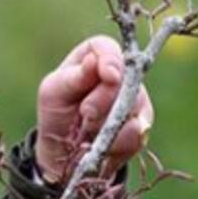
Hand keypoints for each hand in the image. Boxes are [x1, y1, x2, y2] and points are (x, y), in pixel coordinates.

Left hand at [35, 35, 154, 184]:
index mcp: (96, 56)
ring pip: (134, 105)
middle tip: (85, 113)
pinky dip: (116, 142)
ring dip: (108, 123)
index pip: (108, 48)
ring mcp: (136, 98)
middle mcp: (122, 73)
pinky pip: (137, 133)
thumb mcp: (54, 92)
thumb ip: (75, 76)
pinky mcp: (143, 126)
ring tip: (88, 130)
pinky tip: (103, 143)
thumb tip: (93, 60)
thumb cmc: (57, 112)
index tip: (108, 76)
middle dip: (104, 99)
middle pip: (126, 77)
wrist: (64, 150)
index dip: (111, 60)